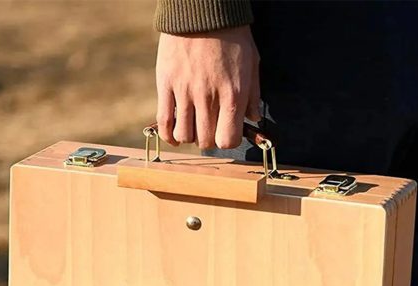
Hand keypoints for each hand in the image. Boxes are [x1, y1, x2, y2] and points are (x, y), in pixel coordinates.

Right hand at [155, 26, 259, 149]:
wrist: (203, 9)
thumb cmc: (232, 35)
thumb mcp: (252, 63)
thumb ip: (253, 95)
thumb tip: (253, 119)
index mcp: (232, 95)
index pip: (228, 140)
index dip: (228, 141)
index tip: (226, 133)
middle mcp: (209, 97)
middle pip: (206, 141)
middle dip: (209, 139)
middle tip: (209, 128)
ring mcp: (185, 91)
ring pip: (185, 135)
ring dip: (189, 137)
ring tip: (193, 127)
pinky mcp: (166, 84)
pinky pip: (164, 121)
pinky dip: (168, 135)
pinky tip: (173, 136)